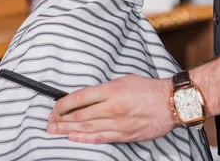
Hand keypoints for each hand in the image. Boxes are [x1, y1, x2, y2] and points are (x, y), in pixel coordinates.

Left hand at [47, 75, 179, 143]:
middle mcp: (112, 107)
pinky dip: (85, 138)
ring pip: (87, 128)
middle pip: (80, 115)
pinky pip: (101, 138)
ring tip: (54, 130)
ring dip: (68, 130)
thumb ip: (101, 90)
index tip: (54, 107)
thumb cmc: (146, 88)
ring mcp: (118, 123)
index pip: (79, 98)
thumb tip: (83, 98)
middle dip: (61, 119)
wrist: (170, 102)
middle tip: (48, 121)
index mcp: (110, 90)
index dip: (63, 104)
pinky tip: (72, 138)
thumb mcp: (120, 80)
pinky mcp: (125, 135)